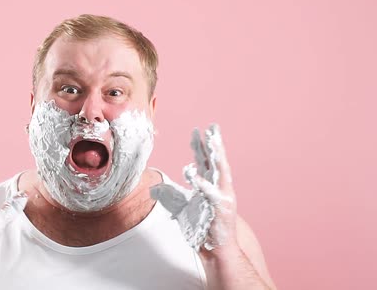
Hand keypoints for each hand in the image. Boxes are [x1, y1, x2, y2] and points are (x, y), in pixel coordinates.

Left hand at [150, 124, 235, 251]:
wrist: (214, 249)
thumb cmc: (200, 228)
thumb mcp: (179, 207)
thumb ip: (169, 195)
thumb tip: (154, 188)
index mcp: (211, 184)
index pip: (205, 160)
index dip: (201, 145)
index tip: (197, 130)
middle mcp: (219, 187)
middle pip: (215, 160)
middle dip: (214, 143)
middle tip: (212, 127)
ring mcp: (222, 196)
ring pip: (220, 171)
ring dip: (216, 154)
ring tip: (212, 139)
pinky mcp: (220, 207)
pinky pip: (209, 191)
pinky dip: (201, 181)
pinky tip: (192, 171)